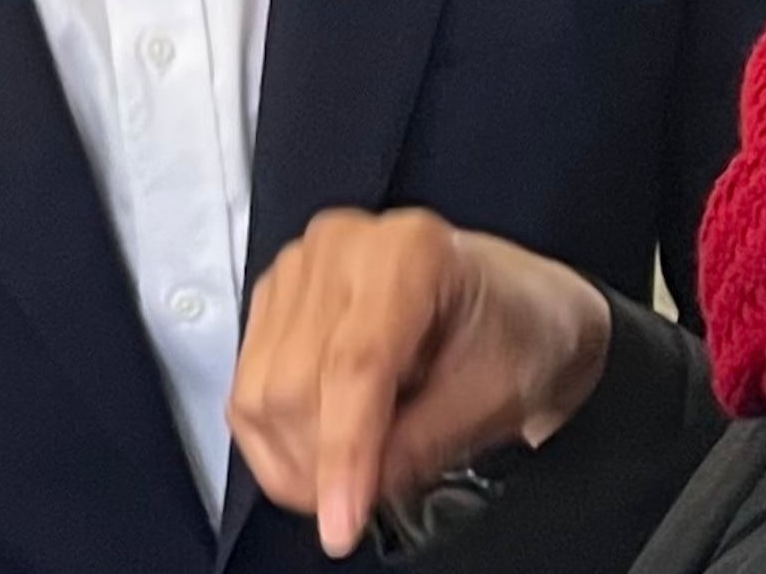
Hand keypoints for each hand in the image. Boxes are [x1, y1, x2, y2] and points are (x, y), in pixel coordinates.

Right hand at [229, 208, 612, 559]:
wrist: (518, 307)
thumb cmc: (517, 336)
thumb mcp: (492, 398)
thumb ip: (422, 442)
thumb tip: (357, 490)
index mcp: (408, 253)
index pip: (354, 364)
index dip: (343, 451)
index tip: (341, 519)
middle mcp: (341, 247)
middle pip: (295, 380)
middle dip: (318, 463)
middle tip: (352, 512)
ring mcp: (300, 269)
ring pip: (259, 389)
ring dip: (292, 458)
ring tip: (341, 485)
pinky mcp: (274, 298)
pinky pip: (247, 385)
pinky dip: (275, 438)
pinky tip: (316, 456)